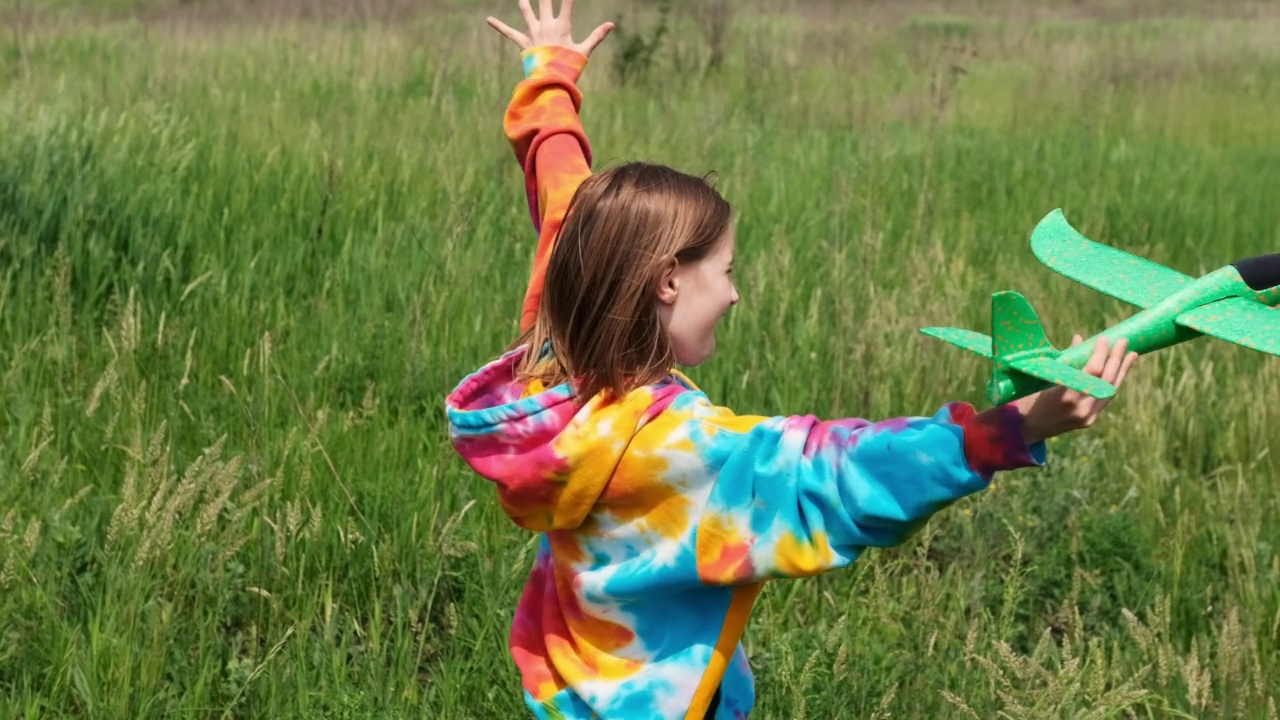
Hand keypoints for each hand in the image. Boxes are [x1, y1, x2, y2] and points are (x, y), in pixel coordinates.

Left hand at [487, 0, 614, 56]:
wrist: (550, 81)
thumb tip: (611, 24)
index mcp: (562, 26)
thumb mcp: (584, 51)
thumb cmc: (569, 67)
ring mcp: (533, 33)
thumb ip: (596, 36)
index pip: (567, 2)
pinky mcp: (524, 43)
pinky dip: (499, 26)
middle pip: (545, 1)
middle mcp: (546, 25)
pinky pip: (510, 33)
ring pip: (527, 12)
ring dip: (524, 2)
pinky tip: (488, 19)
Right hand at [1013, 335, 1138, 443]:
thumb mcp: (1044, 378)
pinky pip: (1105, 398)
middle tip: (1123, 341)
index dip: (1100, 354)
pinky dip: (1113, 382)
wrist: (1025, 429)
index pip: (1091, 373)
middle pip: (1105, 382)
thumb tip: (1081, 340)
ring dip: (1121, 371)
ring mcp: (1087, 418)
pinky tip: (1120, 370)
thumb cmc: (1029, 398)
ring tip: (1132, 353)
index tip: (1103, 339)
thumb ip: (1065, 361)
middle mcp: (1080, 410)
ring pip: (1110, 391)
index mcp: (1065, 397)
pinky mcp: (1090, 421)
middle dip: (1116, 359)